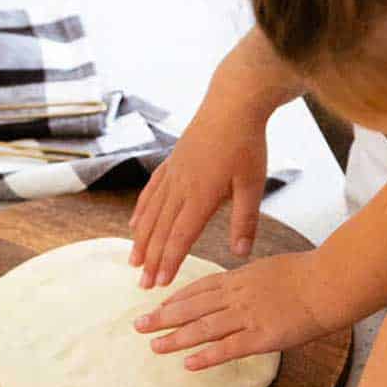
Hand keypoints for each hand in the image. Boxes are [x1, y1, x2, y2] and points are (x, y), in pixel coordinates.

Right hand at [130, 111, 266, 287]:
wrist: (232, 102)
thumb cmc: (247, 144)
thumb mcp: (253, 185)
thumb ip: (245, 221)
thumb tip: (240, 254)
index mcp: (201, 196)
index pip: (180, 237)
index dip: (169, 261)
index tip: (160, 283)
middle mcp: (181, 187)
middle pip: (161, 230)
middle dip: (151, 259)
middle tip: (142, 284)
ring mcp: (173, 174)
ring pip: (151, 213)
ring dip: (141, 240)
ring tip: (133, 261)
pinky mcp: (172, 163)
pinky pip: (151, 192)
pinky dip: (141, 211)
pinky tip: (134, 224)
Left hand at [134, 251, 332, 367]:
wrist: (329, 283)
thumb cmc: (309, 275)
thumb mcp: (272, 268)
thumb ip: (253, 280)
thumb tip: (245, 285)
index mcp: (241, 278)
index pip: (200, 288)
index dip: (176, 299)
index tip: (158, 306)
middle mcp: (238, 296)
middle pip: (192, 307)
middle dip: (163, 316)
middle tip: (139, 325)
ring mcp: (248, 316)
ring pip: (203, 328)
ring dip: (176, 338)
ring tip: (154, 346)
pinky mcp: (262, 336)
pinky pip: (228, 348)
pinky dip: (206, 356)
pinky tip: (188, 363)